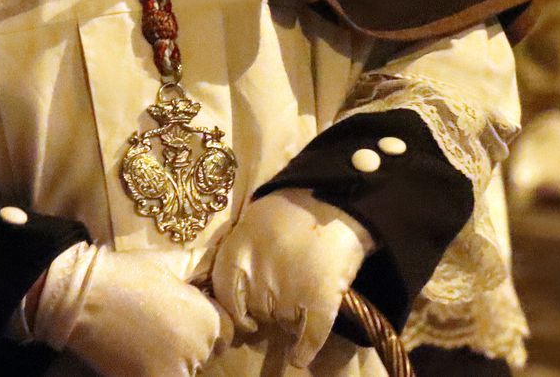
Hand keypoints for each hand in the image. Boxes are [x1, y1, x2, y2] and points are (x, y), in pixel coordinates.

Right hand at [29, 242, 230, 376]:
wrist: (84, 298)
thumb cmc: (128, 275)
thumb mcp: (170, 262)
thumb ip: (201, 265)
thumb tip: (220, 263)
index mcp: (209, 319)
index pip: (226, 331)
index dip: (207, 320)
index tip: (185, 313)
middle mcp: (199, 350)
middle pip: (205, 353)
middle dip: (191, 341)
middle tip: (162, 325)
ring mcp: (176, 372)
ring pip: (185, 369)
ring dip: (173, 359)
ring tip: (147, 339)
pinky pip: (165, 375)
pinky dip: (154, 369)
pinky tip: (137, 354)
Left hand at [211, 190, 368, 368]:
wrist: (334, 199)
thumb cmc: (291, 206)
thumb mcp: (252, 222)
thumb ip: (240, 250)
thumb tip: (231, 278)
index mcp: (236, 255)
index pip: (225, 294)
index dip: (235, 308)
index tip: (245, 315)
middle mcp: (257, 278)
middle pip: (257, 310)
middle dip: (267, 305)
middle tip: (283, 289)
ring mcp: (287, 293)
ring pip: (282, 322)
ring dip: (289, 317)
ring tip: (303, 293)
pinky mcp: (318, 302)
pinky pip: (309, 336)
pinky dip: (305, 350)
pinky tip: (300, 359)